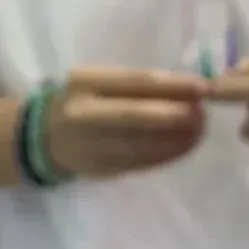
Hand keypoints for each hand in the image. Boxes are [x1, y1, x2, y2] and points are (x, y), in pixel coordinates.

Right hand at [43, 66, 207, 179]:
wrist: (44, 136)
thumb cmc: (81, 99)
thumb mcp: (96, 82)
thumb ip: (133, 85)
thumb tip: (186, 90)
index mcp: (85, 81)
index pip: (135, 81)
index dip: (172, 84)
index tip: (201, 86)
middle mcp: (85, 112)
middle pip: (138, 115)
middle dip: (176, 114)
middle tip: (204, 113)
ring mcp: (92, 144)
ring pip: (143, 143)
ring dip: (178, 139)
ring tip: (200, 131)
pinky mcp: (102, 168)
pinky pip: (142, 163)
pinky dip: (168, 155)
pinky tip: (185, 147)